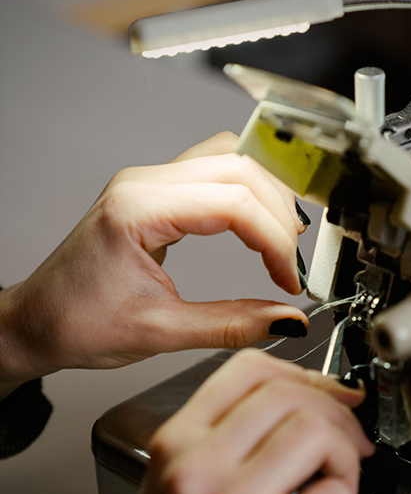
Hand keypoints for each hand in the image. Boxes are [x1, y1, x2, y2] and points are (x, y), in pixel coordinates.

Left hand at [0, 133, 307, 395]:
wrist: (37, 321)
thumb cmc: (76, 323)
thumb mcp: (161, 332)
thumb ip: (231, 324)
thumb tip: (286, 320)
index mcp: (137, 210)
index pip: (232, 203)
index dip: (273, 242)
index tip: (288, 280)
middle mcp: (142, 183)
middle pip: (238, 169)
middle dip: (277, 215)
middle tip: (290, 263)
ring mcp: (146, 182)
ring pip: (228, 160)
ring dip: (265, 196)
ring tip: (282, 241)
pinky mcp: (152, 192)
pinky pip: (211, 170)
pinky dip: (244, 192)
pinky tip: (255, 222)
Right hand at [78, 350, 373, 493]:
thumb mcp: (173, 485)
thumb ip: (226, 439)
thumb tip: (303, 404)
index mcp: (175, 445)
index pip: (247, 369)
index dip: (305, 373)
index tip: (331, 392)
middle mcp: (198, 470)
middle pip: (290, 396)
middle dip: (337, 414)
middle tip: (348, 443)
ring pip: (317, 436)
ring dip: (345, 457)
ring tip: (335, 485)